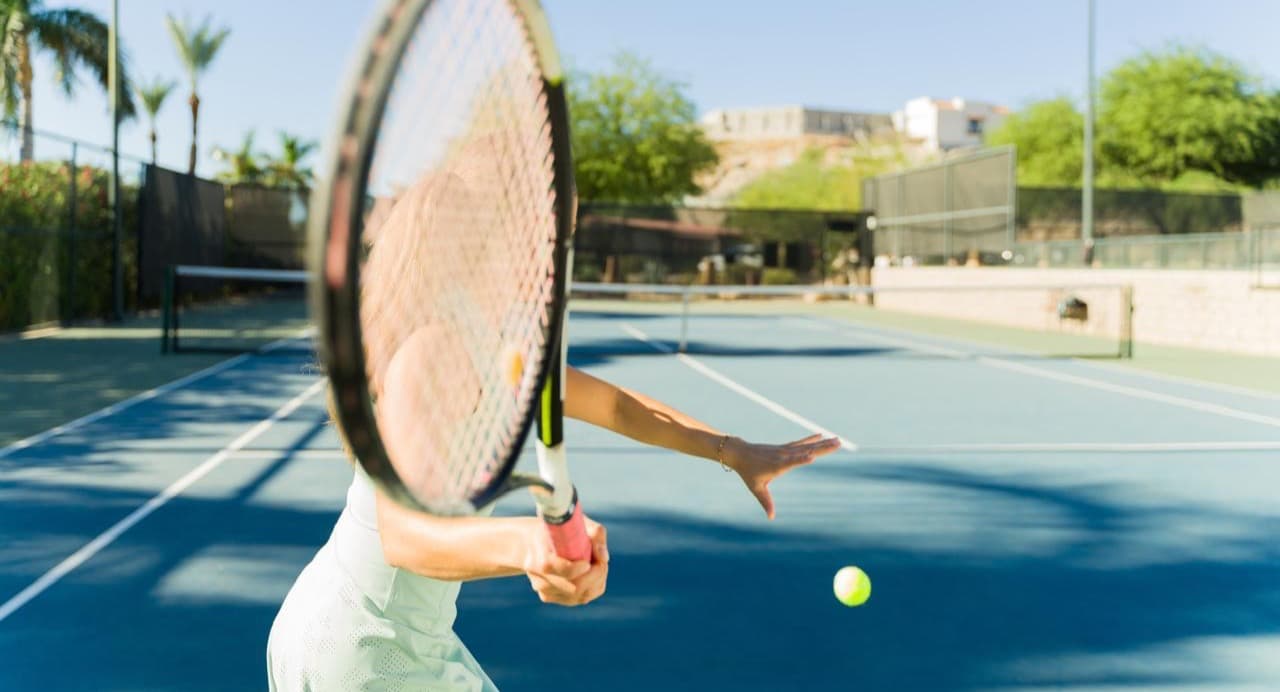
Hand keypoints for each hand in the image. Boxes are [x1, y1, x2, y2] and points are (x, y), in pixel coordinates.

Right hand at [521, 516, 608, 606]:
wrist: (531, 542)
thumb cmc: (557, 529)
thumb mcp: (574, 521)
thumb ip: (594, 532)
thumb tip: (604, 556)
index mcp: (540, 559)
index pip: (562, 572)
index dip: (579, 569)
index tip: (588, 561)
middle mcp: (540, 580)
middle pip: (575, 587)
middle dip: (596, 575)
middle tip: (601, 560)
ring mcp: (546, 592)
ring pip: (581, 596)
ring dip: (597, 580)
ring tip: (598, 564)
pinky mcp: (554, 598)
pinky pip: (582, 598)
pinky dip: (594, 586)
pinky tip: (592, 573)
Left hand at [722, 433, 840, 518]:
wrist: (740, 453)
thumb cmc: (748, 472)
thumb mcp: (756, 488)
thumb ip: (766, 502)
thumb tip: (771, 517)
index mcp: (778, 465)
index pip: (792, 461)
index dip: (801, 459)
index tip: (812, 457)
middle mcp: (784, 455)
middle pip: (806, 450)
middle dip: (822, 448)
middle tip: (837, 443)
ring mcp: (785, 450)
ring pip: (807, 445)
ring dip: (822, 443)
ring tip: (837, 440)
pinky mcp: (785, 447)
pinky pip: (801, 443)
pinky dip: (811, 439)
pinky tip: (821, 435)